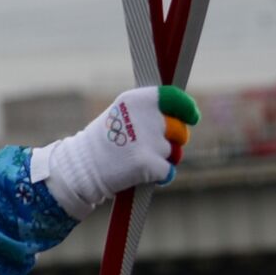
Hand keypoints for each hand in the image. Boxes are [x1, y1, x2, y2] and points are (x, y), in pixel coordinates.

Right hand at [31, 85, 199, 220]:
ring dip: (164, 159)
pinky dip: (160, 176)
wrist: (83, 167)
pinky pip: (169, 171)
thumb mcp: (124, 115)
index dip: (187, 108)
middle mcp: (146, 117)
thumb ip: (150, 113)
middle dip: (173, 141)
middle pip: (179, 130)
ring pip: (175, 152)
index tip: (192, 117)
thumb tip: (184, 115)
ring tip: (138, 159)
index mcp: (137, 100)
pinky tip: (142, 174)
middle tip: (151, 147)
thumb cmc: (106, 141)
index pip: (174, 98)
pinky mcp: (150, 164)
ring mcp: (149, 141)